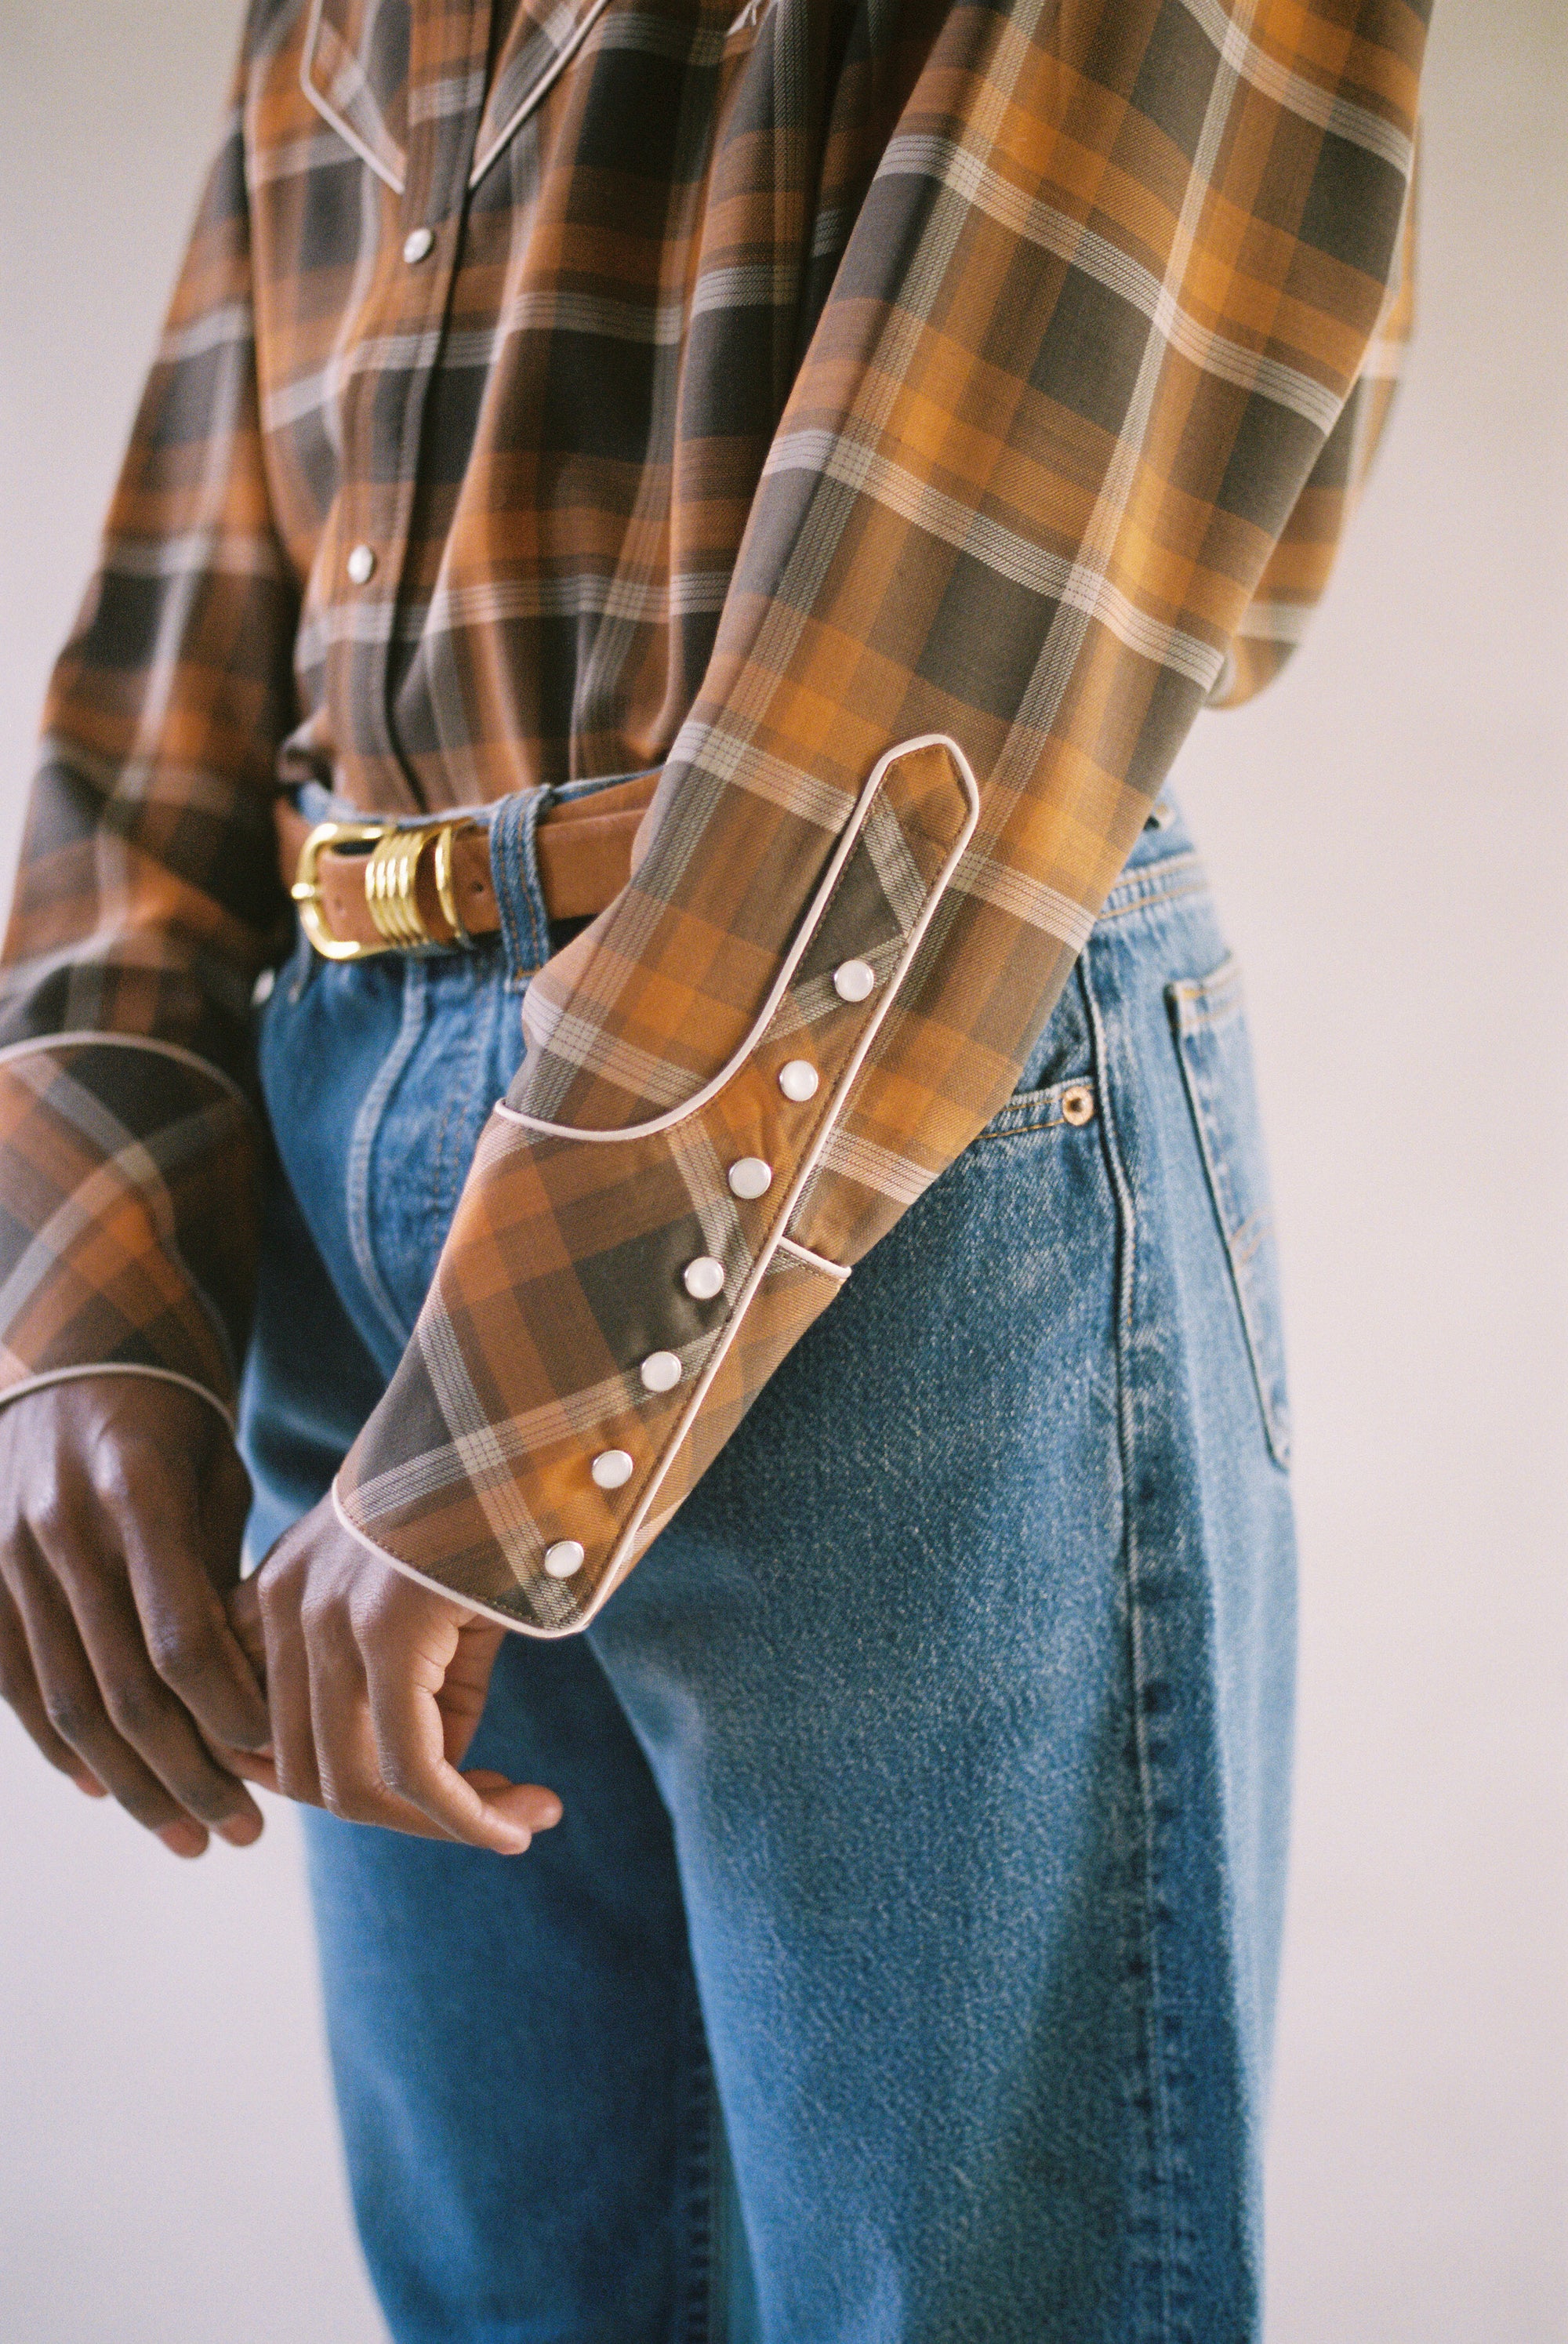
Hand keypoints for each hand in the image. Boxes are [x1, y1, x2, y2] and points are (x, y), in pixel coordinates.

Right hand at [0, 1375, 269, 1857]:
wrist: (72, 1358)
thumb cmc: (173, 1425)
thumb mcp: (215, 1474)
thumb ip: (221, 1574)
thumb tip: (253, 1693)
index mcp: (134, 1490)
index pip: (181, 1635)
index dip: (227, 1708)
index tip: (273, 1754)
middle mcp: (59, 1527)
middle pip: (124, 1689)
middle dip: (189, 1772)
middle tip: (244, 1832)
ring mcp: (6, 1556)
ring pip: (67, 1704)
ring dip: (132, 1784)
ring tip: (192, 1835)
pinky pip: (16, 1686)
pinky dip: (60, 1750)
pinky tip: (107, 1792)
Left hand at [241, 1498, 560, 1853]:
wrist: (532, 1404)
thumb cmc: (497, 1487)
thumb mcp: (435, 1590)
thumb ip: (419, 1680)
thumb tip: (445, 1778)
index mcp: (280, 1591)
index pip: (274, 1740)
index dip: (352, 1793)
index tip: (440, 1802)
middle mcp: (285, 1608)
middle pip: (311, 1775)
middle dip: (407, 1818)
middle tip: (502, 1813)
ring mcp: (327, 1618)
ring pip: (356, 1785)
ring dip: (446, 1824)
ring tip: (524, 1818)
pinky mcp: (386, 1629)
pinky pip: (415, 1766)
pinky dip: (467, 1818)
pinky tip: (520, 1825)